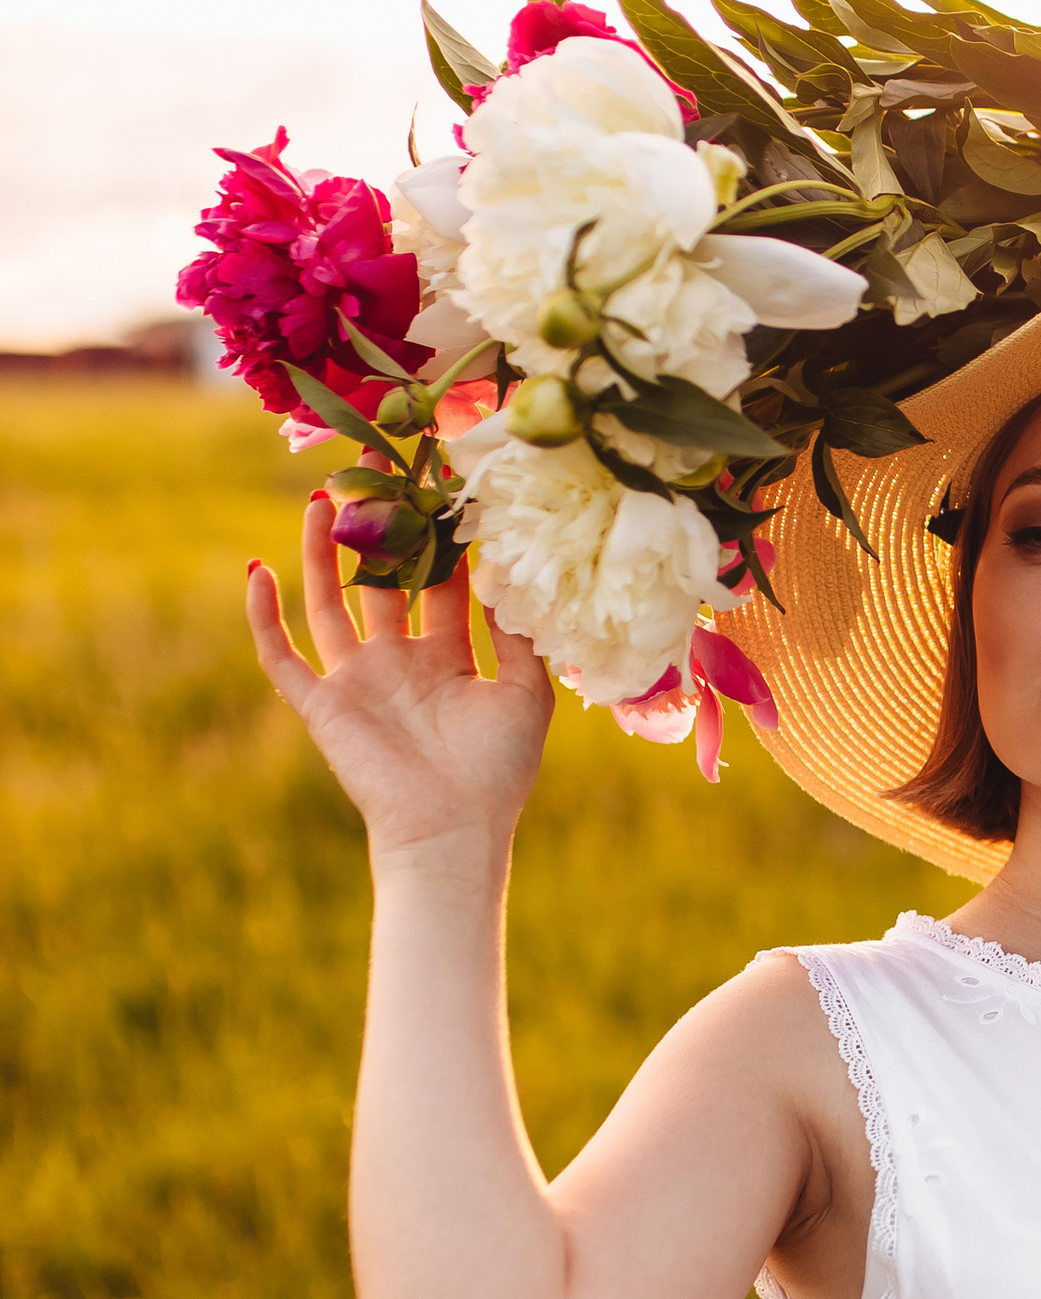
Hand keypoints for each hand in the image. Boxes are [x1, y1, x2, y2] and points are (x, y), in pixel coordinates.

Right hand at [248, 492, 552, 861]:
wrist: (453, 832)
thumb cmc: (498, 770)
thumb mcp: (525, 692)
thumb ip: (519, 633)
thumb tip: (514, 571)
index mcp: (445, 658)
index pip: (437, 584)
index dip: (438, 539)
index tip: (442, 487)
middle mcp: (397, 662)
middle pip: (378, 580)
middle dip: (376, 529)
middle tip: (375, 467)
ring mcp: (356, 681)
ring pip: (327, 602)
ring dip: (318, 552)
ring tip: (318, 496)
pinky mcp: (321, 705)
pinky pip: (281, 654)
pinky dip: (263, 615)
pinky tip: (255, 569)